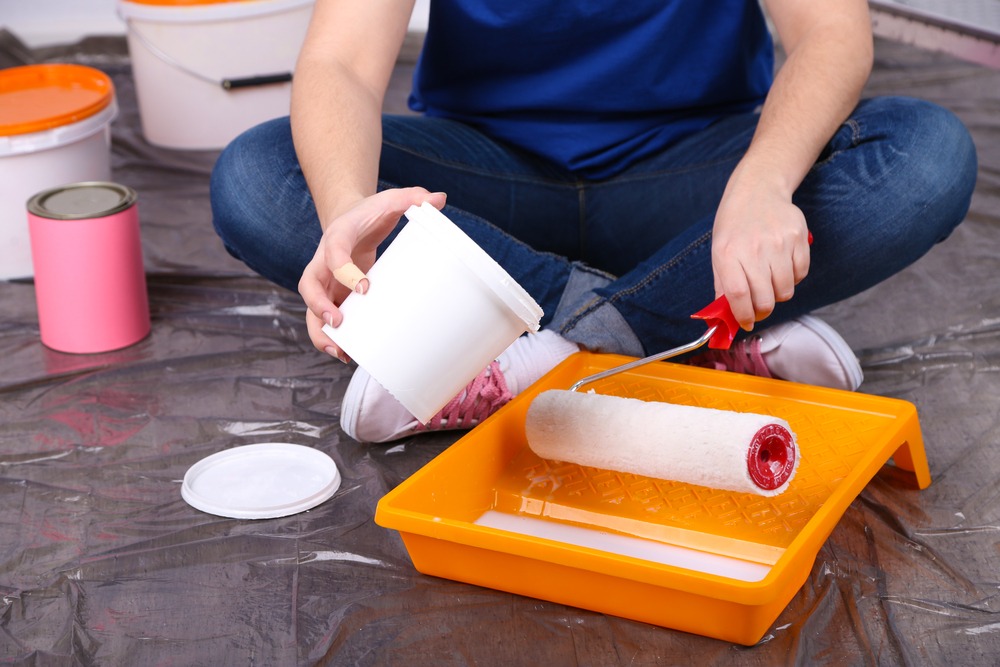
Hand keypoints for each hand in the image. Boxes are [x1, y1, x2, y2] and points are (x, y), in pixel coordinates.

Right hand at [298, 187, 447, 358]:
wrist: (350, 217)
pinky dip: (330, 337)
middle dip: (319, 306)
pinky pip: (323, 318)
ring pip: (311, 308)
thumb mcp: (390, 199)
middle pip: (309, 285)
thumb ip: (412, 196)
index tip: (366, 287)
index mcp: (337, 235)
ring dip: (320, 332)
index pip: (333, 251)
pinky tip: (346, 354)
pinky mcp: (333, 294)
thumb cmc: (370, 213)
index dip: (345, 270)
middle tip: (338, 323)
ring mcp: (325, 280)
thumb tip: (439, 199)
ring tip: (339, 351)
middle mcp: (323, 260)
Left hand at [711, 175, 810, 330]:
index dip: (743, 315)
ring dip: (778, 294)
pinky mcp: (799, 238)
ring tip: (770, 282)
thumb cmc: (734, 226)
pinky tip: (783, 267)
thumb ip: (722, 284)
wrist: (758, 191)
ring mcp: (779, 243)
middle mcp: (754, 249)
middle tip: (760, 307)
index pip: (738, 295)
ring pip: (786, 290)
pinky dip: (793, 278)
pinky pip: (801, 274)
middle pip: (765, 298)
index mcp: (728, 253)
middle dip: (762, 310)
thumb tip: (725, 317)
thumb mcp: (719, 252)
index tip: (747, 322)